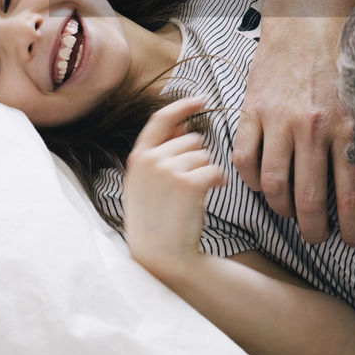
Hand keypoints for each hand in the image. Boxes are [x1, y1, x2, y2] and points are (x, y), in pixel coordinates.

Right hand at [123, 96, 227, 274]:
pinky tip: (209, 195)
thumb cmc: (156, 219)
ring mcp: (167, 170)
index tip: (201, 99)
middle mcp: (150, 159)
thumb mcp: (147, 182)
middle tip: (188, 186)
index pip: (160, 119)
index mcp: (137, 157)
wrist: (160, 255)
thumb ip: (161, 151)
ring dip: (206, 172)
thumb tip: (183, 121)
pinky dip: (217, 182)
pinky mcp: (187, 183)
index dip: (182, 106)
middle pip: (191, 140)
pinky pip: (214, 170)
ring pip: (204, 155)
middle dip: (197, 159)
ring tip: (192, 196)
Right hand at [232, 15, 354, 246]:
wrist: (306, 10)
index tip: (354, 242)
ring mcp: (279, 119)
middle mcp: (314, 127)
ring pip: (274, 185)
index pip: (352, 195)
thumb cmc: (342, 50)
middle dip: (315, 230)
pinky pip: (245, 158)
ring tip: (289, 216)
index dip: (353, 227)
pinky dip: (251, 180)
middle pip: (308, 199)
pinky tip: (260, 184)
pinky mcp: (252, 108)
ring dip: (281, 210)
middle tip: (319, 239)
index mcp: (349, 125)